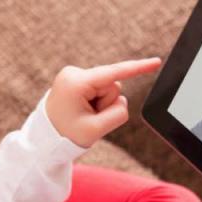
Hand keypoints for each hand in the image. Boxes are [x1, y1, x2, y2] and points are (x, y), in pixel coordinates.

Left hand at [45, 58, 160, 147]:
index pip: (114, 74)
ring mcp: (74, 75)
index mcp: (76, 83)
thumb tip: (122, 101)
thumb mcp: (96, 130)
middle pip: (112, 86)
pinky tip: (81, 110)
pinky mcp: (76, 80)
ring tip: (82, 116)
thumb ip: (118, 113)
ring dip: (100, 105)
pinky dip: (96, 103)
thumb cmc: (65, 136)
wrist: (44, 139)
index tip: (157, 62)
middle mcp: (74, 73)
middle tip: (87, 119)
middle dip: (106, 104)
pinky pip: (99, 89)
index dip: (138, 68)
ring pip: (107, 89)